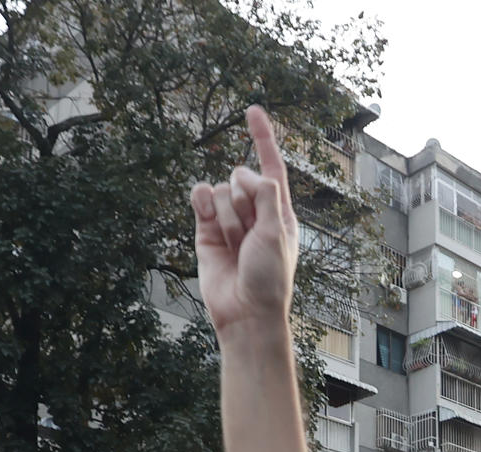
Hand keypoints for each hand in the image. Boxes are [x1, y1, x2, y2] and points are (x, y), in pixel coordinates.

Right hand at [190, 104, 297, 336]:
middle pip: (241, 177)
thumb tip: (245, 172)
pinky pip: (200, 197)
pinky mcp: (205, 229)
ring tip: (236, 247)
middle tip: (250, 236)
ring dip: (227, 217)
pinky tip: (206, 216)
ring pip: (220, 190)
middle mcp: (255, 212)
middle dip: (244, 200)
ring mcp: (229, 220)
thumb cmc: (270, 278)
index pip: (271, 166)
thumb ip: (266, 196)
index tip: (251, 109)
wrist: (245, 313)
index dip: (262, 138)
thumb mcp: (277, 233)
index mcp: (280, 212)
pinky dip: (202, 202)